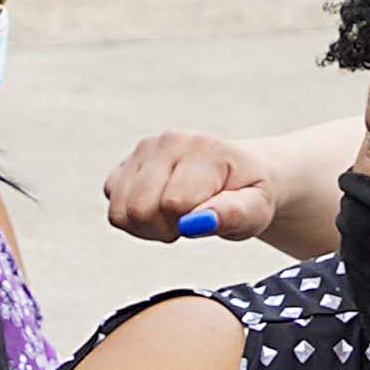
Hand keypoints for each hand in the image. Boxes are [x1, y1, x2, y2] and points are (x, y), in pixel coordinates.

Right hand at [101, 127, 271, 240]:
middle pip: (139, 210)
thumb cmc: (249, 194)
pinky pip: (113, 207)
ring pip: (120, 212)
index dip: (188, 224)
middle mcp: (169, 141)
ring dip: (146, 228)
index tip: (207, 218)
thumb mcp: (256, 209)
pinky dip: (133, 220)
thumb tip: (197, 222)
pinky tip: (158, 211)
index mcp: (204, 148)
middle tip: (189, 221)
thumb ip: (233, 215)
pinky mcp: (126, 163)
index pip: (173, 204)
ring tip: (175, 217)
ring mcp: (144, 149)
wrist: (240, 171)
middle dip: (163, 229)